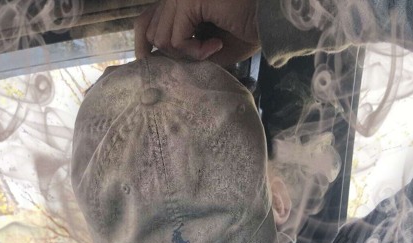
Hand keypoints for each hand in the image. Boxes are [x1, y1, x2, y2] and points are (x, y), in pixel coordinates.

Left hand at [134, 0, 260, 66]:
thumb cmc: (244, 32)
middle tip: (200, 56)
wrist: (269, 21)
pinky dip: (195, 51)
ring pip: (161, 37)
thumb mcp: (206, 49)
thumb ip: (181, 53)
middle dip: (171, 53)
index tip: (152, 66)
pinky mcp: (190, 0)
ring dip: (186, 54)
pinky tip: (216, 45)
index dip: (143, 45)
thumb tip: (157, 66)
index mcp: (178, 3)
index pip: (145, 22)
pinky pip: (176, 39)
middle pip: (147, 29)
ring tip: (212, 49)